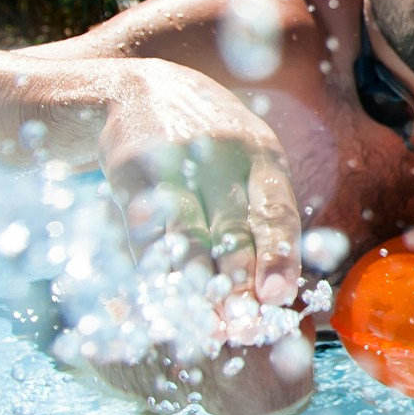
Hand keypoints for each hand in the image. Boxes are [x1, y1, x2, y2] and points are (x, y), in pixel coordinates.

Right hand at [97, 59, 302, 308]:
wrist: (138, 89)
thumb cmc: (208, 147)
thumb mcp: (246, 164)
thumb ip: (263, 216)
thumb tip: (280, 293)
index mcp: (263, 156)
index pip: (276, 210)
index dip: (278, 254)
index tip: (276, 295)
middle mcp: (226, 154)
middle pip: (234, 227)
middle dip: (239, 281)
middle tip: (241, 325)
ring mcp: (179, 158)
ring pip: (189, 231)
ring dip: (197, 281)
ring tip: (203, 322)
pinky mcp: (133, 166)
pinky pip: (146, 225)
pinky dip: (154, 263)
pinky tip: (160, 293)